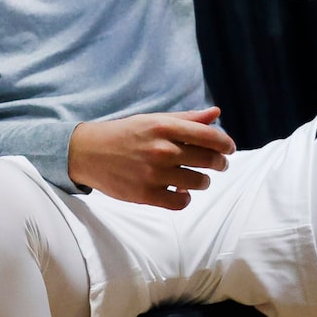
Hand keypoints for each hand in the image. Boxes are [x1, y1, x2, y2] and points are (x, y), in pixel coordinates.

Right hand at [67, 108, 236, 209]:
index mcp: (164, 127)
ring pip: (198, 182)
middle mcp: (162, 150)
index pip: (210, 136)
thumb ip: (186, 119)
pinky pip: (180, 202)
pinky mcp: (145, 195)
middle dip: (220, 163)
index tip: (229, 148)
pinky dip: (185, 198)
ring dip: (203, 181)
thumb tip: (216, 114)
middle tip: (219, 164)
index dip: (226, 143)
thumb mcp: (153, 120)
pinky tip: (180, 192)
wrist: (87, 152)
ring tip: (197, 178)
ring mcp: (154, 174)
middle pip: (208, 160)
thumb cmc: (124, 134)